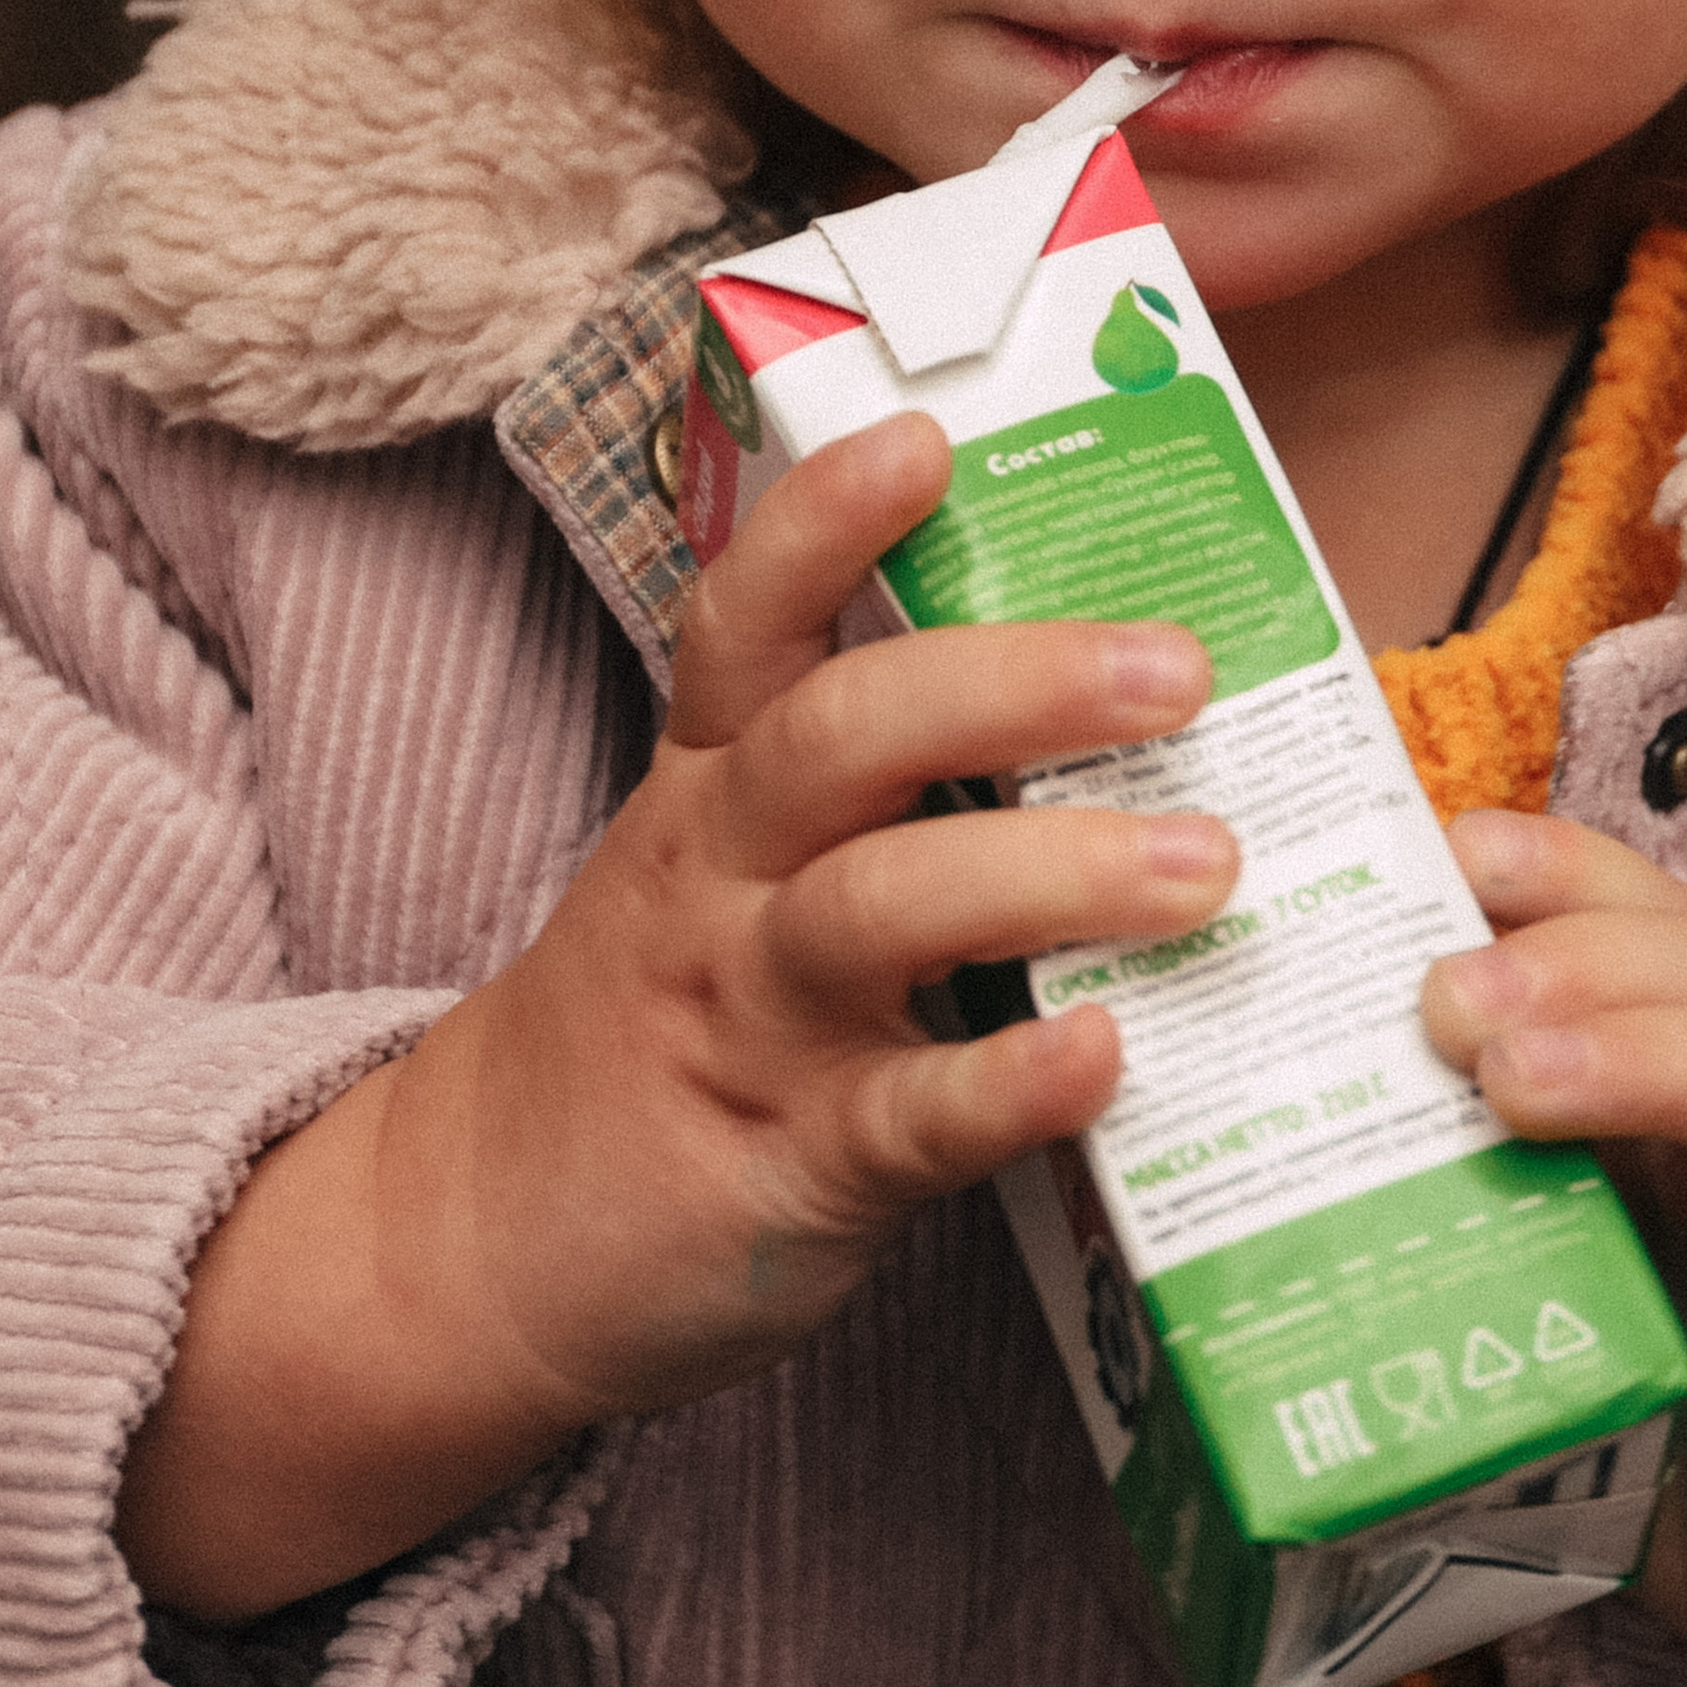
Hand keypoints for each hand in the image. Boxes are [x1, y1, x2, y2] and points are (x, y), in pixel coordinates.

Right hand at [118, 411, 1235, 1617]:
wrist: (483, 1246)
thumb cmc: (670, 1018)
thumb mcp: (721, 864)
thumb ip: (874, 783)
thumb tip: (1109, 682)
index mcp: (712, 790)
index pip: (744, 624)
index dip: (824, 524)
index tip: (925, 441)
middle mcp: (723, 881)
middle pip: (843, 738)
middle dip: (1014, 683)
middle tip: (1177, 669)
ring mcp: (751, 1023)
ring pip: (882, 909)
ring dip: (1052, 871)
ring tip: (1203, 862)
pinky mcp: (790, 1169)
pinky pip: (906, 1118)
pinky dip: (1008, 1085)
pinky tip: (1104, 1052)